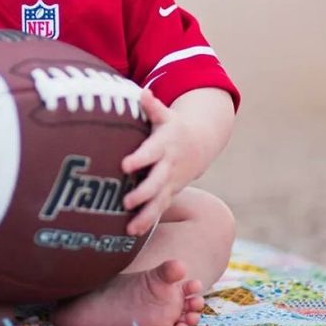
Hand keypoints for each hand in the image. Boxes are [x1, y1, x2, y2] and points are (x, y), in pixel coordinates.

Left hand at [120, 89, 202, 236]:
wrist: (200, 143)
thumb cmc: (172, 127)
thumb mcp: (165, 115)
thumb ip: (152, 106)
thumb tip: (143, 92)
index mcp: (165, 144)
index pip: (151, 152)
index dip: (140, 159)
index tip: (125, 165)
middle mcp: (168, 166)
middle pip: (156, 181)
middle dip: (143, 193)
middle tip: (126, 201)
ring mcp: (170, 182)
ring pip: (159, 201)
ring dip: (146, 215)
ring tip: (130, 228)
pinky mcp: (170, 193)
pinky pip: (160, 209)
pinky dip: (148, 221)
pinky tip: (133, 233)